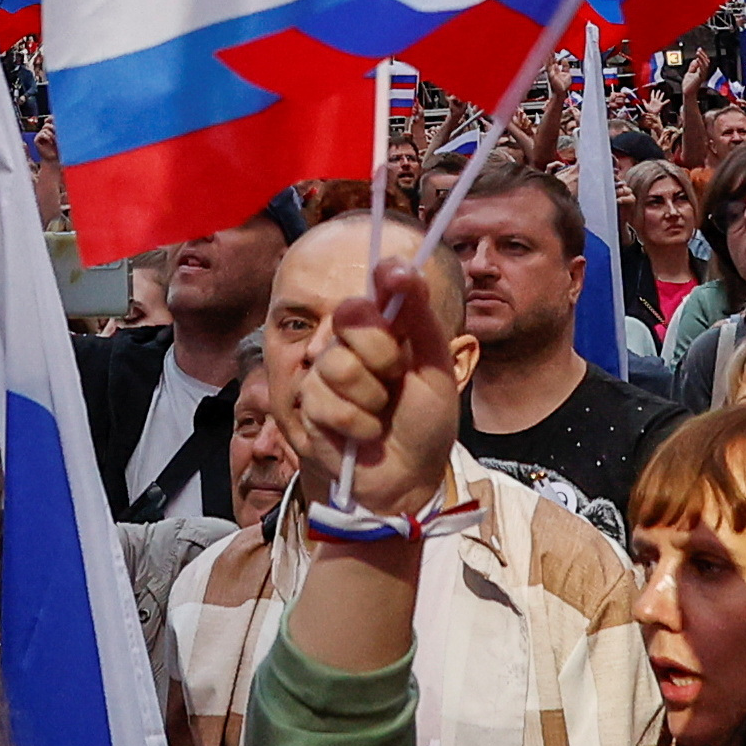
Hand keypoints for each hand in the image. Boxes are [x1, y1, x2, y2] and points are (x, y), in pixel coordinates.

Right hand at [296, 266, 459, 514]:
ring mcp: (326, 375)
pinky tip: (365, 435)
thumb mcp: (435, 368)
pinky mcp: (310, 407)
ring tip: (381, 414)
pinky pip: (326, 402)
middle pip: (349, 315)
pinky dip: (357, 424)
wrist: (409, 477)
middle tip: (397, 377)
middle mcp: (350, 345)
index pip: (374, 289)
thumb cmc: (426, 422)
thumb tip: (402, 269)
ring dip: (370, 396)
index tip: (396, 276)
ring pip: (336, 363)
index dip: (384, 278)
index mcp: (384, 330)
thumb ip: (419, 319)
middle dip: (381, 351)